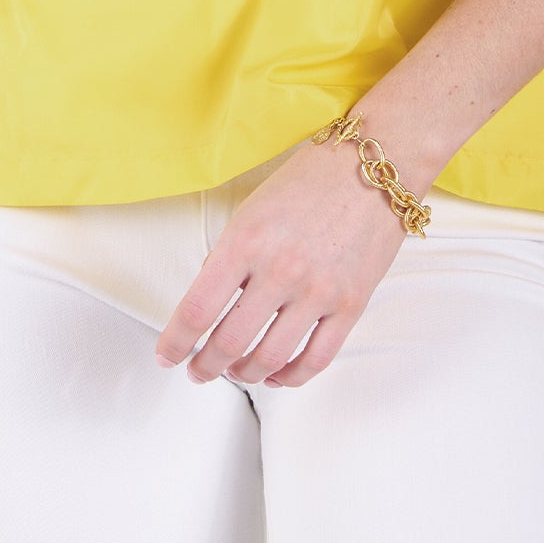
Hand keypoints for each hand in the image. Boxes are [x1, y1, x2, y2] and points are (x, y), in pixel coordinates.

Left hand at [153, 137, 414, 388]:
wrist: (376, 165)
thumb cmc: (311, 179)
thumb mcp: (254, 208)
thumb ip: (230, 255)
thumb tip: (211, 303)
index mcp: (247, 240)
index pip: (197, 309)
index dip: (175, 342)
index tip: (166, 356)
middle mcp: (280, 269)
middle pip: (228, 342)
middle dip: (205, 366)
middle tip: (197, 370)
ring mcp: (318, 291)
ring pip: (269, 359)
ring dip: (243, 374)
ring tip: (235, 372)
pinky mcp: (351, 305)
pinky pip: (315, 359)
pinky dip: (290, 377)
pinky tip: (276, 375)